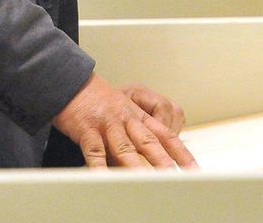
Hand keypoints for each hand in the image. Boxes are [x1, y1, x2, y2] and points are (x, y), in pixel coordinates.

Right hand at [53, 73, 196, 168]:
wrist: (68, 80)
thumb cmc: (94, 98)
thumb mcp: (121, 108)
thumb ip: (135, 130)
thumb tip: (149, 156)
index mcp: (136, 114)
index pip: (164, 134)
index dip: (180, 152)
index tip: (193, 169)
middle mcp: (125, 118)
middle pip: (148, 140)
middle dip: (162, 160)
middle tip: (174, 176)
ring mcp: (106, 123)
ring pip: (124, 146)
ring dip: (135, 164)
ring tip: (145, 180)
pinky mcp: (86, 128)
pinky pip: (94, 150)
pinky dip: (98, 165)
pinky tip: (103, 177)